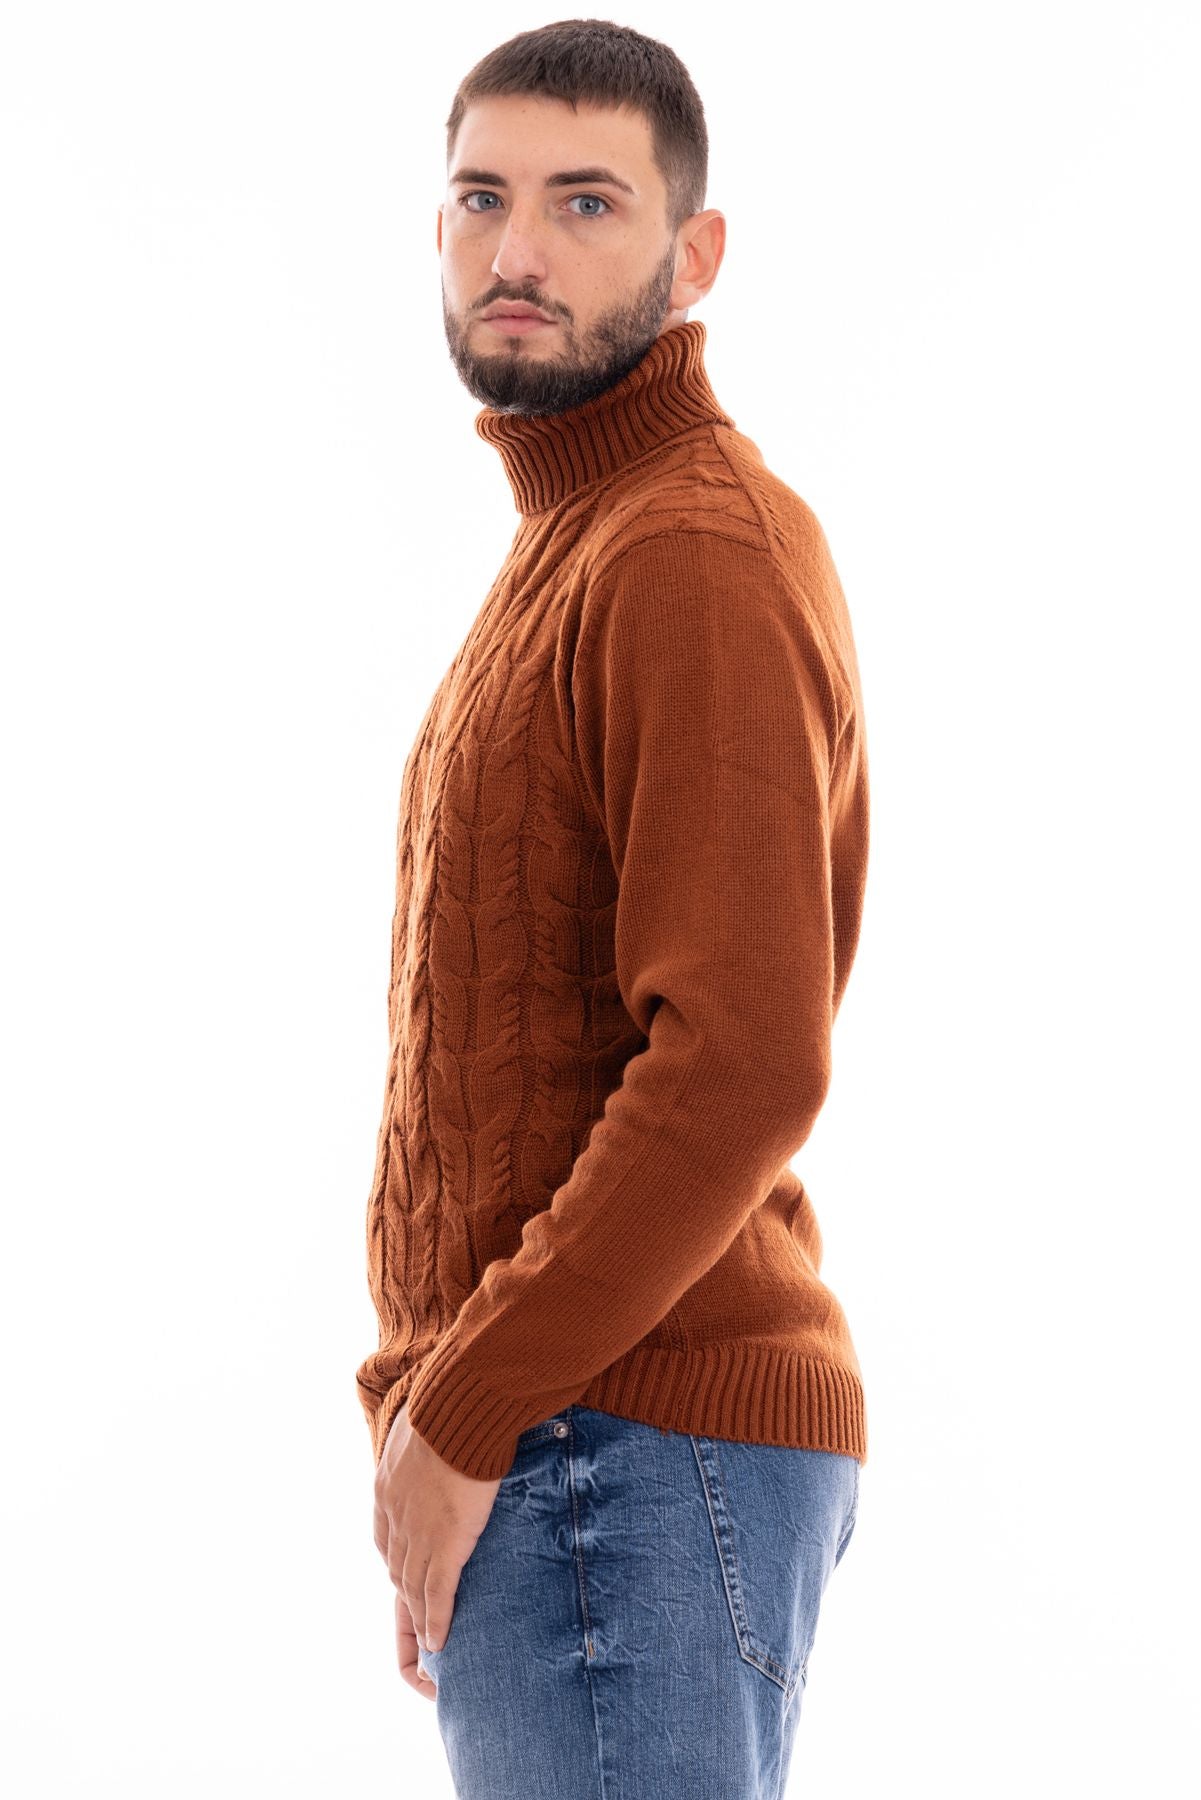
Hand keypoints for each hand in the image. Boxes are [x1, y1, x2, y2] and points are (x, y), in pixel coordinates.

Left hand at [374, 1400, 502, 1684]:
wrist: (461, 1408)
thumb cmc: (451, 1404)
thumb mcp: (424, 1421)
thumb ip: (428, 1438)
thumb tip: (445, 1426)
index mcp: (388, 1487)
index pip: (385, 1537)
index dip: (396, 1560)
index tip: (404, 1575)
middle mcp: (395, 1515)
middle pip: (396, 1568)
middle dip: (405, 1596)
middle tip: (416, 1618)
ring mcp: (418, 1532)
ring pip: (413, 1587)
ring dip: (420, 1616)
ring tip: (429, 1641)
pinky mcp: (446, 1544)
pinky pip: (437, 1593)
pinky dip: (436, 1620)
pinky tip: (440, 1642)